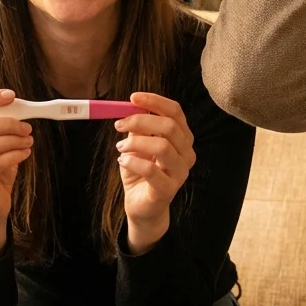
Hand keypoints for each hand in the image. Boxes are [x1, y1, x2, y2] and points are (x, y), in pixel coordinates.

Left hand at [114, 92, 195, 253]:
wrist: (141, 207)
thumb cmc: (141, 173)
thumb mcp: (136, 145)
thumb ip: (136, 128)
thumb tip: (128, 107)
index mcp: (182, 137)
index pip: (175, 112)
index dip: (155, 102)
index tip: (132, 98)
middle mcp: (186, 153)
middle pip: (170, 126)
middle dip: (140, 121)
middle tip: (118, 124)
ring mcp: (180, 172)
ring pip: (163, 146)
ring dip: (135, 143)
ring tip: (120, 148)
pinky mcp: (169, 189)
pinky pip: (151, 170)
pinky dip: (133, 162)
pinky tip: (123, 161)